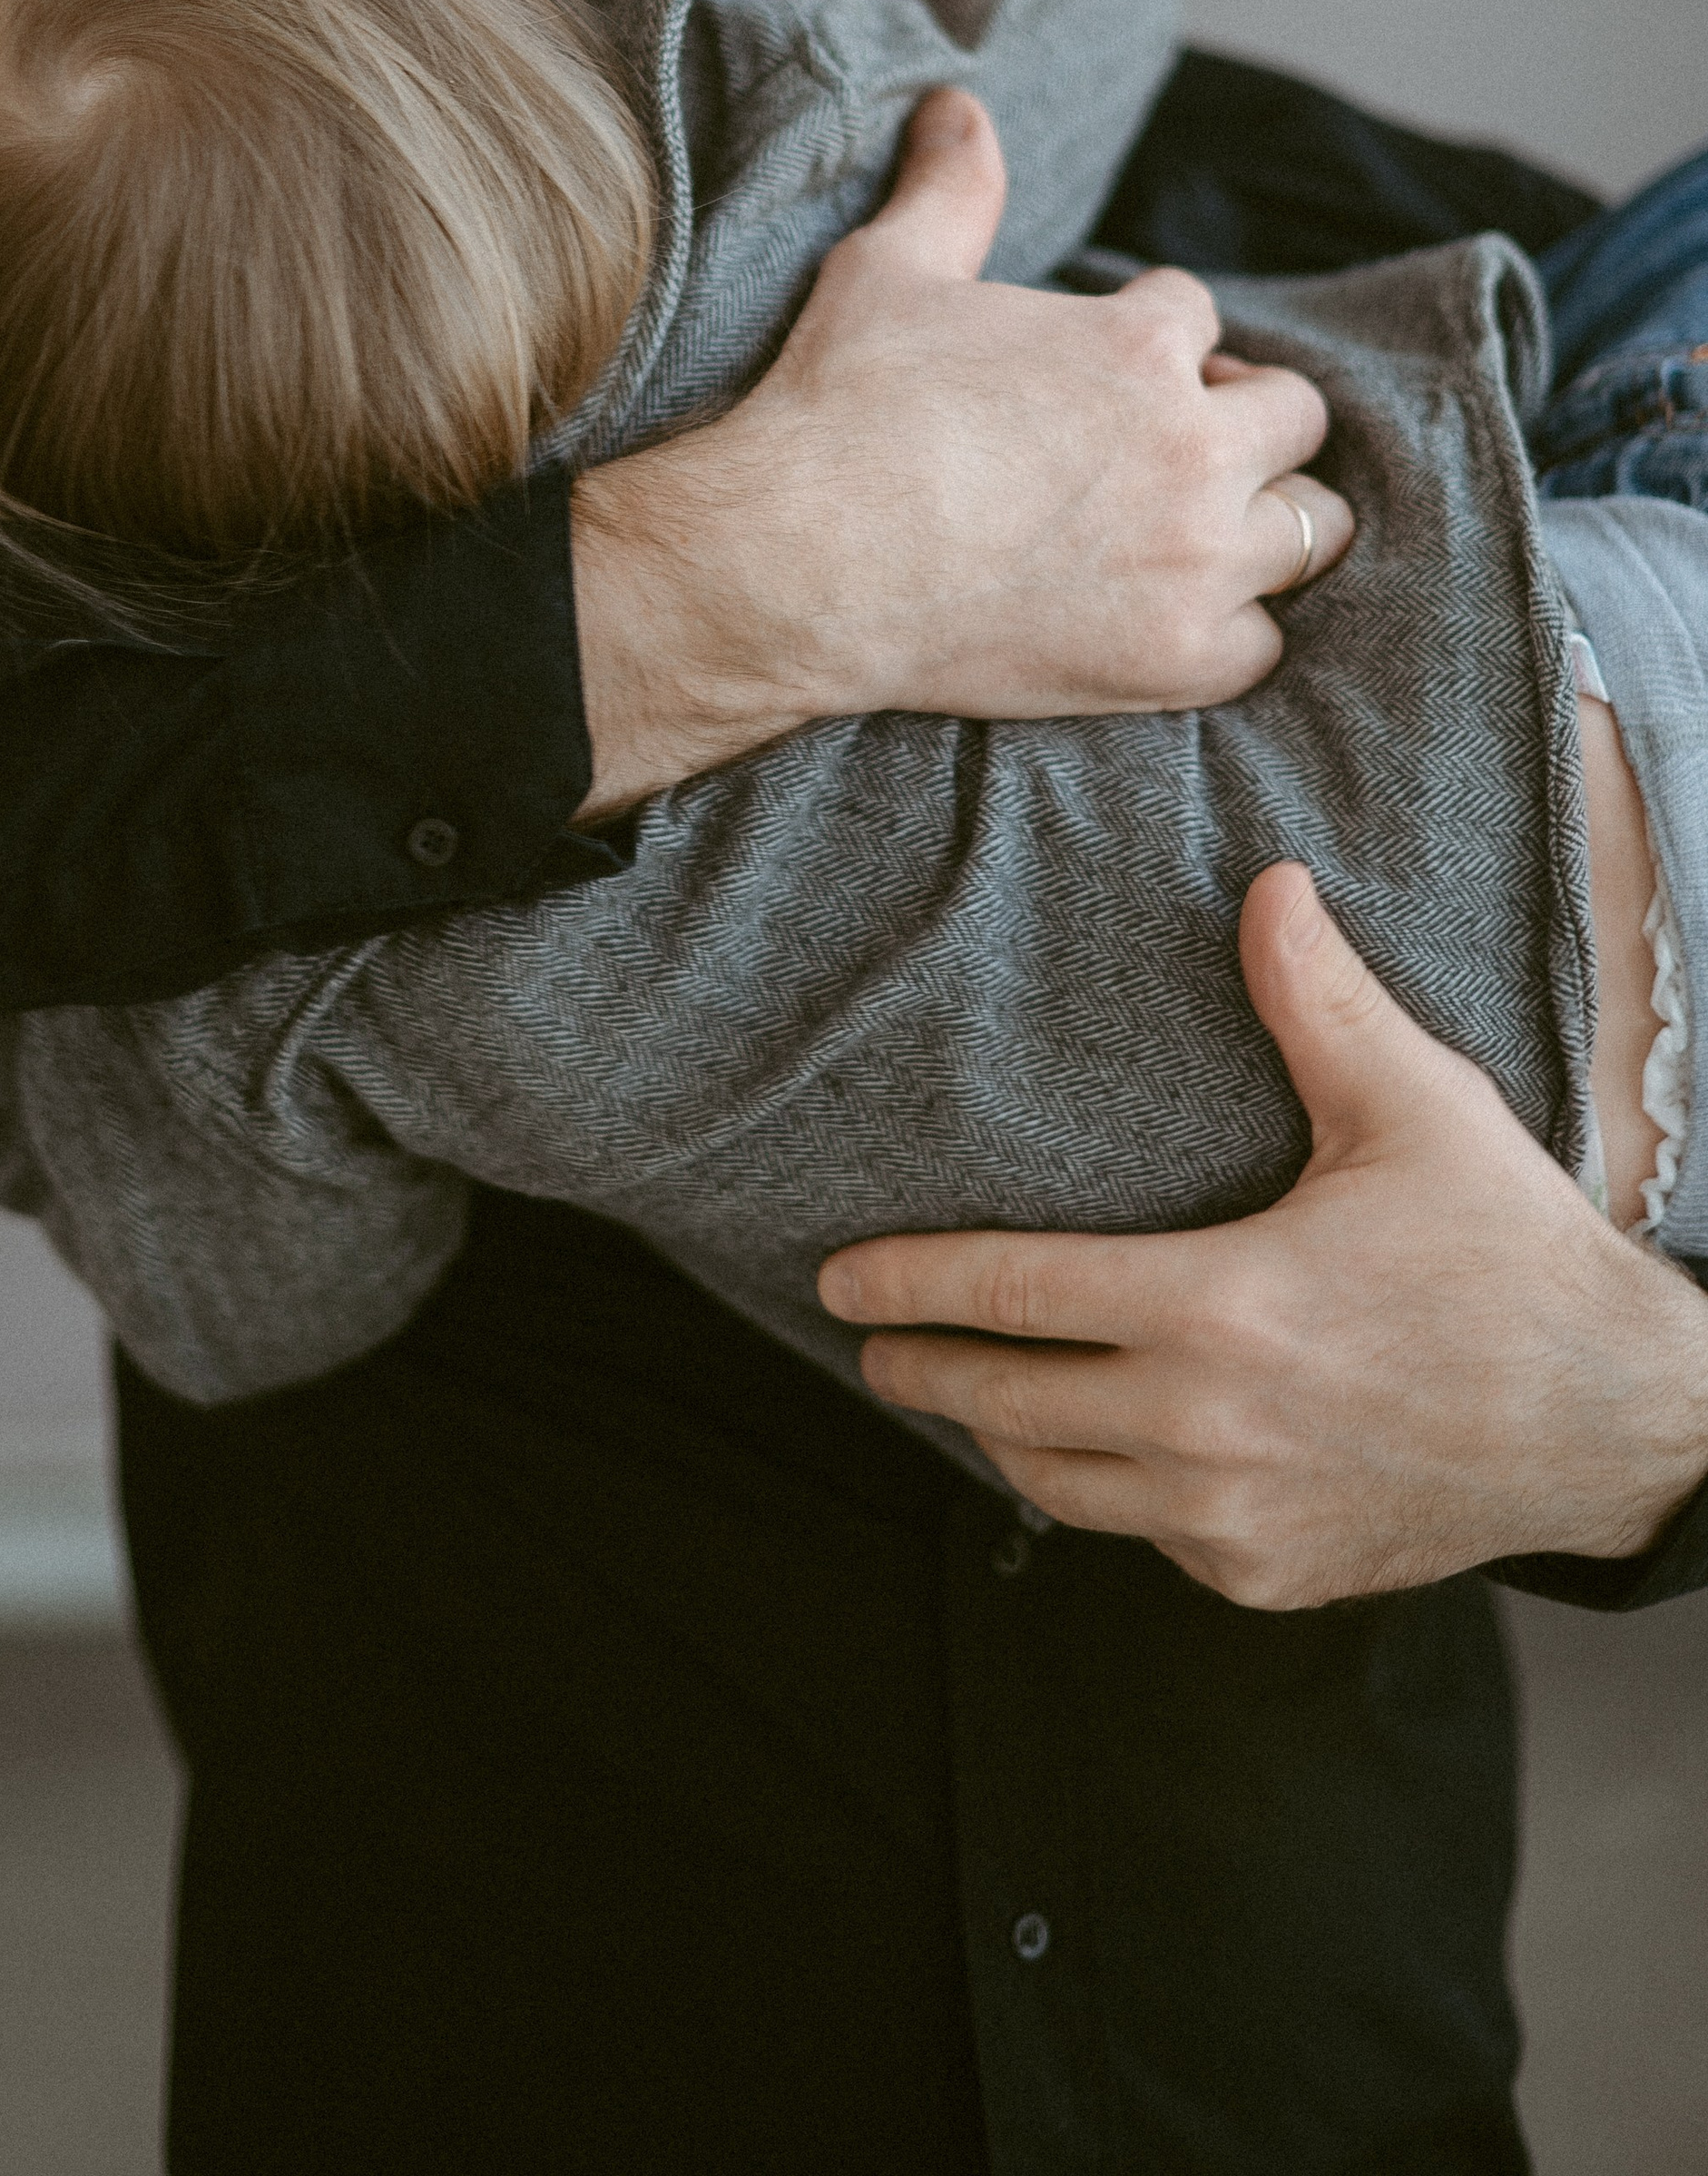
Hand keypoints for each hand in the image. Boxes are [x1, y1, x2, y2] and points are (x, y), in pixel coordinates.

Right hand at [571, 87, 1351, 812]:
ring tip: (1197, 527)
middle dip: (1239, 417)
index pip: (1195, 315)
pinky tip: (1167, 615)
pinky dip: (1229, 631)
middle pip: (1293, 414)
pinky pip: (1264, 646)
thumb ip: (952, 188)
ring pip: (1311, 528)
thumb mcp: (889, 269)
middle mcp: (1192, 447)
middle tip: (1164, 443)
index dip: (1148, 336)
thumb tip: (958, 102)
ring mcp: (1195, 559)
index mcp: (1140, 344)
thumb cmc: (839, 410)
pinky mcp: (1175, 656)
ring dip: (1266, 518)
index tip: (1100, 372)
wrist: (795, 566)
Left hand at [818, 863, 1707, 1608]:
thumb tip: (1265, 881)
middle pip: (1007, 1405)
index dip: (913, 1283)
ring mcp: (1235, 1517)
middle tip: (870, 1347)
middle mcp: (1207, 1428)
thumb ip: (1317, 1000)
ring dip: (998, 1442)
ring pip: (1060, 1488)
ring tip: (961, 1400)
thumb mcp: (1416, 1109)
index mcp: (1219, 1309)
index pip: (1014, 1293)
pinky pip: (1146, 1537)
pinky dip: (1105, 1494)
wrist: (1619, 1423)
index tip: (838, 1281)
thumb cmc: (1510, 1256)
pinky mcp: (1270, 1577)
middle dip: (922, 1370)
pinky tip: (1095, 1452)